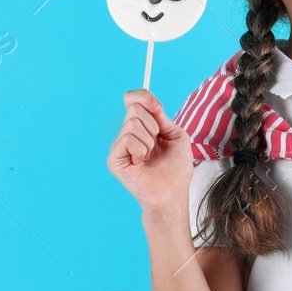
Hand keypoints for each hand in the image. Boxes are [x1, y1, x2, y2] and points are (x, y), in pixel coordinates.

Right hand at [108, 89, 192, 215]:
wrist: (173, 193)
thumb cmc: (177, 169)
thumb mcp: (176, 135)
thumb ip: (161, 117)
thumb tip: (150, 103)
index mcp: (141, 127)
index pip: (132, 99)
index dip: (144, 97)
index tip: (159, 108)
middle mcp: (127, 134)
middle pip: (134, 109)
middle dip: (153, 125)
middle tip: (157, 145)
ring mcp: (119, 147)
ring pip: (132, 124)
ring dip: (149, 141)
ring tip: (150, 157)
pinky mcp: (114, 159)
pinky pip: (127, 139)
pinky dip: (141, 150)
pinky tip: (141, 163)